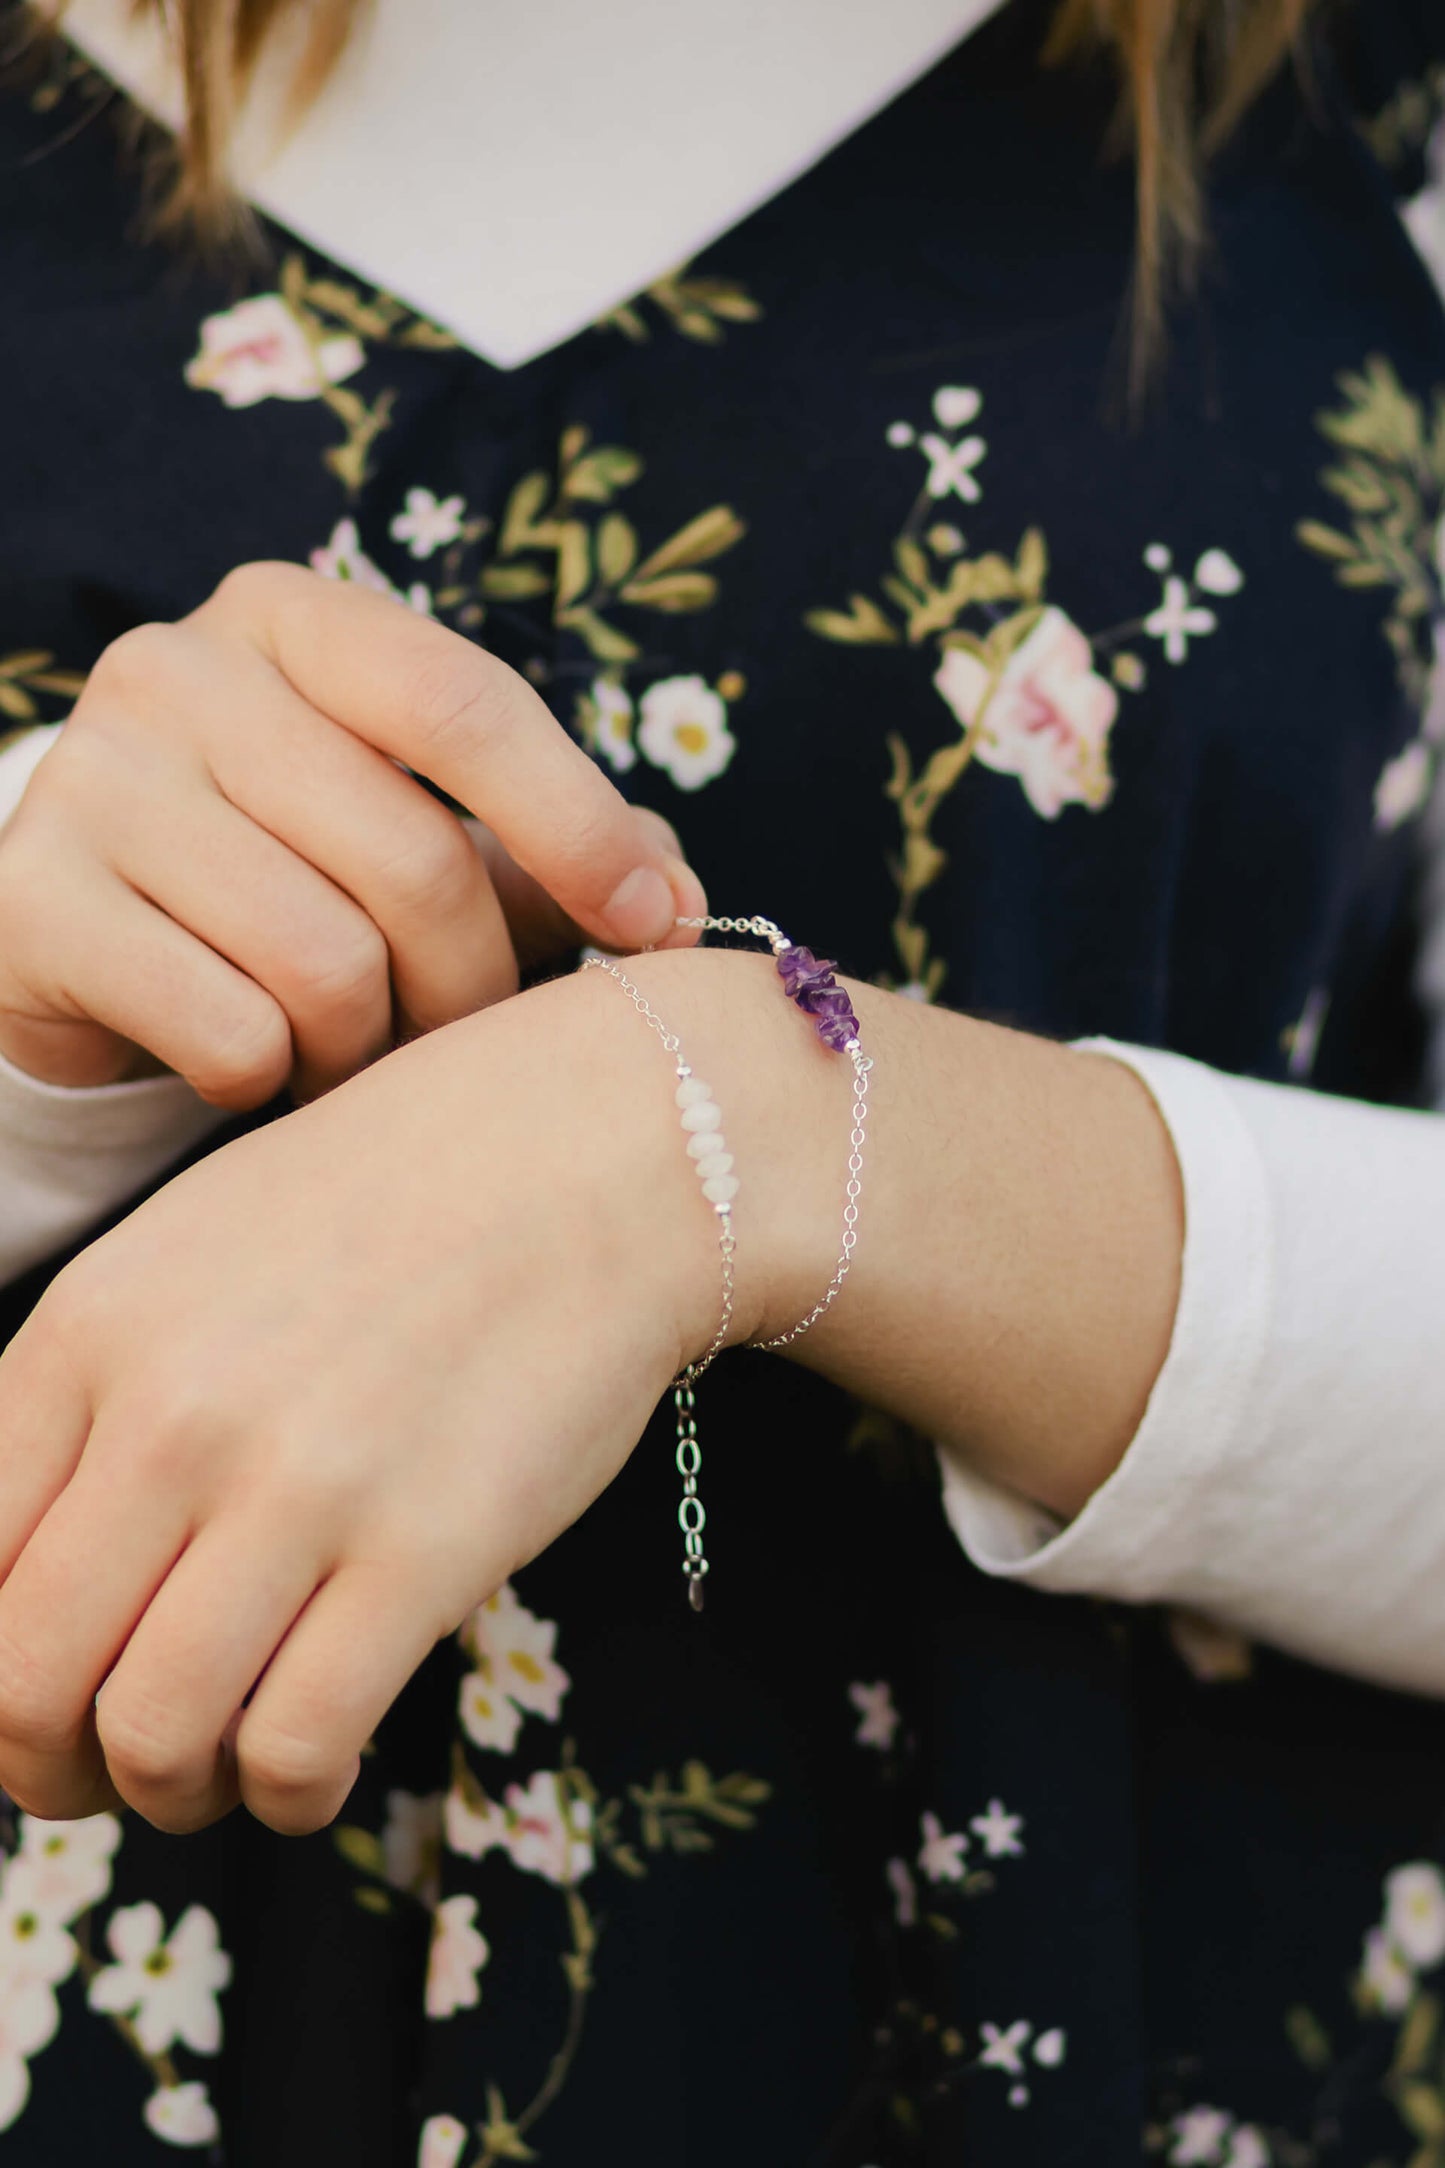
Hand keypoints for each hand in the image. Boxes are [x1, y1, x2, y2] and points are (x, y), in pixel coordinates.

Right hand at [0, 563, 703, 1103]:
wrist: (77, 931)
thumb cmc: (283, 871)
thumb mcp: (412, 821)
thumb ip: (552, 842)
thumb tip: (686, 904)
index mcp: (294, 620)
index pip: (465, 704)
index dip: (579, 827)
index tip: (658, 925)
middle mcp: (180, 669)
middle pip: (413, 860)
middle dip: (471, 985)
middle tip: (459, 1034)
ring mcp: (94, 778)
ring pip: (325, 962)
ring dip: (367, 1046)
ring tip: (346, 1045)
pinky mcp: (37, 900)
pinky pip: (232, 1031)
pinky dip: (269, 1078)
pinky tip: (250, 1057)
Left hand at [0, 963, 743, 1836]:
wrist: (590, 1151)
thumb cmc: (393, 1201)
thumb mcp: (189, 1248)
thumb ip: (90, 1395)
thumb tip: (27, 1571)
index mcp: (90, 1332)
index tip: (40, 1695)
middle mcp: (171, 1414)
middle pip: (25, 1684)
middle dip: (51, 1768)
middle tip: (105, 1767)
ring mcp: (299, 1485)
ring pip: (152, 1737)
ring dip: (168, 1796)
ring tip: (217, 1771)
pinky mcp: (425, 1550)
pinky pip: (297, 1743)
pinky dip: (285, 1797)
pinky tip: (307, 1770)